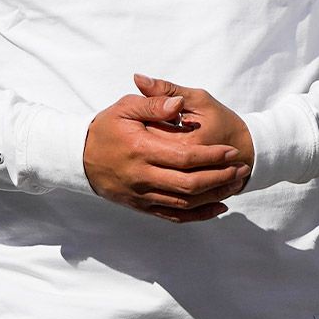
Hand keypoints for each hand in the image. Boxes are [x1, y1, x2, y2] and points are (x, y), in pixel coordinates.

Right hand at [83, 88, 250, 223]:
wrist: (78, 158)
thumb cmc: (105, 128)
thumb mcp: (125, 107)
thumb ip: (153, 103)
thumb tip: (178, 105)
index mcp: (141, 150)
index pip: (185, 157)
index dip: (212, 156)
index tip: (231, 151)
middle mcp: (142, 176)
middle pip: (189, 184)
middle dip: (219, 177)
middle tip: (240, 168)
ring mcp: (142, 195)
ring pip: (185, 202)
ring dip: (214, 195)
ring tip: (234, 184)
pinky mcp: (141, 206)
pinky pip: (174, 215)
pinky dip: (198, 215)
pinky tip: (217, 208)